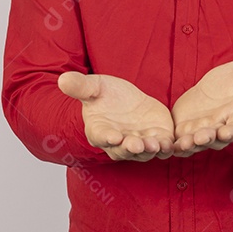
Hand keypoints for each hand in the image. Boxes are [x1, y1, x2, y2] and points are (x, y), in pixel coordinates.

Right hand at [58, 72, 174, 161]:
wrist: (127, 100)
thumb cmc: (106, 95)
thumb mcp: (94, 87)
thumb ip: (81, 86)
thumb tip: (62, 79)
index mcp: (100, 130)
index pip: (101, 136)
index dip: (107, 137)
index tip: (113, 136)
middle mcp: (119, 142)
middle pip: (124, 149)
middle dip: (131, 147)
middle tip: (136, 144)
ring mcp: (139, 143)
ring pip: (144, 152)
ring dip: (150, 150)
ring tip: (155, 144)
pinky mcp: (157, 139)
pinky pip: (162, 147)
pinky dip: (166, 148)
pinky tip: (170, 143)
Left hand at [171, 51, 232, 156]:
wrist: (213, 89)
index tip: (227, 132)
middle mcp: (222, 130)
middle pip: (216, 139)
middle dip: (208, 138)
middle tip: (201, 136)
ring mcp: (204, 134)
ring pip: (197, 143)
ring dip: (190, 145)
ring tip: (183, 143)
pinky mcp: (187, 133)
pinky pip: (181, 143)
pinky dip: (176, 146)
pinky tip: (168, 145)